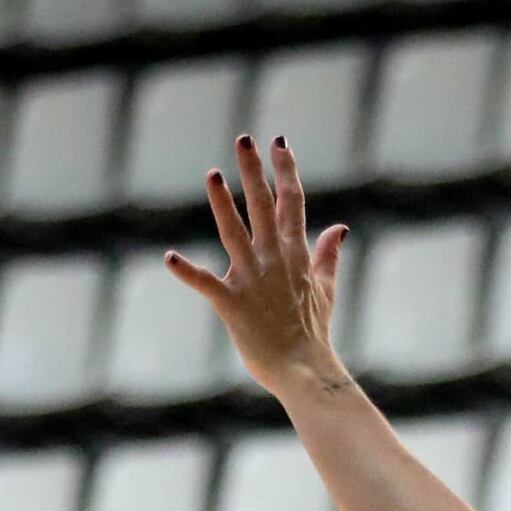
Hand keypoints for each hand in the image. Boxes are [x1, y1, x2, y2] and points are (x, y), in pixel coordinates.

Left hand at [162, 135, 350, 401]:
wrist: (305, 371)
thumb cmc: (313, 333)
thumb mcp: (327, 289)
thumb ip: (329, 255)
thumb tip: (340, 228)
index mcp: (296, 254)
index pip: (293, 202)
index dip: (285, 169)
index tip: (279, 142)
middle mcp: (274, 259)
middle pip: (264, 205)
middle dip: (253, 170)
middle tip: (244, 139)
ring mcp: (252, 279)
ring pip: (234, 232)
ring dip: (223, 203)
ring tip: (213, 174)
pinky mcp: (233, 304)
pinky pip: (207, 284)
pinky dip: (188, 271)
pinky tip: (169, 257)